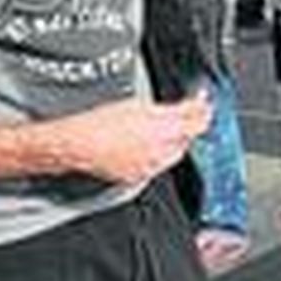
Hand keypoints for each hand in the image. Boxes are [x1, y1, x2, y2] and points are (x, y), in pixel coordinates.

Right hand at [52, 92, 210, 185]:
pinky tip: (147, 146)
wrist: (76, 143)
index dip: (203, 110)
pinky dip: (158, 156)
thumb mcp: (138, 104)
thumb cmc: (99, 122)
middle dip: (189, 127)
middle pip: (188, 139)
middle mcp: (160, 151)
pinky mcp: (138, 177)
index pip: (197, 121)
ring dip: (175, 142)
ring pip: (174, 154)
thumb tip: (183, 108)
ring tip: (163, 130)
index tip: (204, 103)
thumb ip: (167, 109)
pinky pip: (157, 166)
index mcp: (163, 129)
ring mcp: (150, 167)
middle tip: (186, 114)